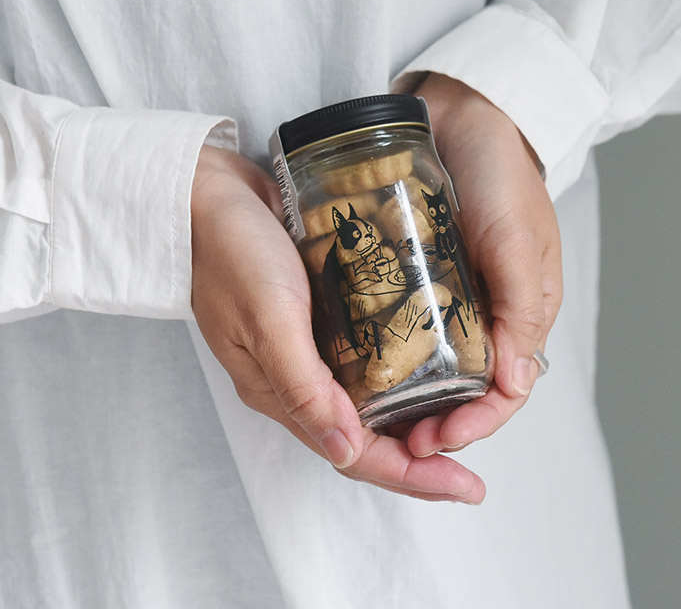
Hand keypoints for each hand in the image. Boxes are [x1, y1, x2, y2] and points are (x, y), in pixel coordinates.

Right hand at [190, 145, 485, 503]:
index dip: (411, 474)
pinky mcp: (321, 314)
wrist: (208, 194)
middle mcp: (299, 376)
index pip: (354, 451)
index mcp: (281, 388)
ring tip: (461, 426)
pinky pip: (364, 357)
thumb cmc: (232, 251)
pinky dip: (397, 372)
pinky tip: (429, 365)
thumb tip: (345, 451)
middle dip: (420, 461)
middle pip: (367, 436)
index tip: (464, 486)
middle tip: (471, 476)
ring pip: (369, 401)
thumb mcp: (269, 320)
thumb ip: (303, 386)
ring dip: (412, 421)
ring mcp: (310, 346)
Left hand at [401, 72, 562, 456]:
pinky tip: (364, 366)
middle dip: (437, 420)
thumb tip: (514, 381)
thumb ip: (519, 305)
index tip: (438, 441)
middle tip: (398, 441)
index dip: (476, 424)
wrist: (462, 111)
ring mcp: (451, 292)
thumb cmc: (497, 169)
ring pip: (434, 362)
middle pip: (467, 386)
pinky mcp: (419, 272)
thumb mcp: (514, 237)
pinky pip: (407, 322)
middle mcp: (488, 309)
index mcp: (524, 309)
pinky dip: (391, 351)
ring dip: (410, 397)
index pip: (506, 388)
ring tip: (375, 416)